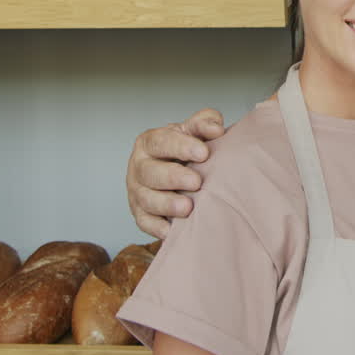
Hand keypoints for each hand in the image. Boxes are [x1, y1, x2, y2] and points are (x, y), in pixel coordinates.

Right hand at [126, 109, 225, 238]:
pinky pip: (145, 222)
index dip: (180, 147)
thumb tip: (216, 129)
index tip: (204, 153)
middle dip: (173, 177)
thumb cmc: (188, 148)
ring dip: (166, 204)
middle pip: (150, 172)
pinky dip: (157, 228)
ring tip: (188, 208)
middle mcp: (139, 166)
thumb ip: (205, 123)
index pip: (160, 142)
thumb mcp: (195, 131)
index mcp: (150, 142)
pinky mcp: (140, 213)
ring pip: (146, 199)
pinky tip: (173, 230)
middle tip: (197, 182)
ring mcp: (137, 191)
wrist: (178, 169)